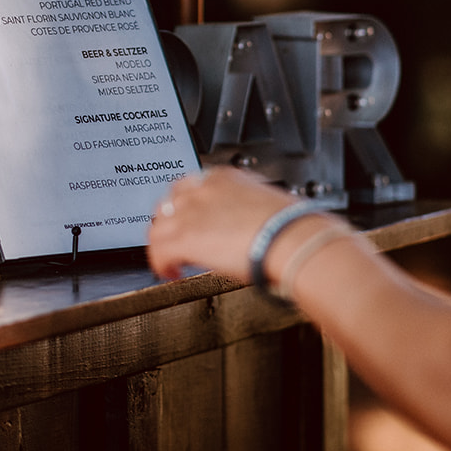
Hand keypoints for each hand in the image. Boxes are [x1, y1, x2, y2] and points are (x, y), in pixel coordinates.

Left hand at [146, 166, 297, 282]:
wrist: (292, 238)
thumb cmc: (290, 226)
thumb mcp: (265, 203)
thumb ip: (247, 208)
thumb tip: (250, 223)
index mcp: (223, 178)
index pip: (190, 187)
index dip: (188, 208)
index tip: (193, 221)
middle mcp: (202, 191)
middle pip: (169, 204)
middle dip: (172, 224)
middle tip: (180, 241)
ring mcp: (191, 213)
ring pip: (158, 227)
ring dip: (164, 244)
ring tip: (173, 260)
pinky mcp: (185, 237)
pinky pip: (159, 251)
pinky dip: (161, 264)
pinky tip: (171, 273)